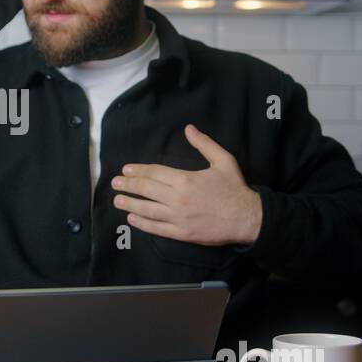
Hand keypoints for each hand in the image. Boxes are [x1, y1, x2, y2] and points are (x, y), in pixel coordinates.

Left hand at [110, 123, 262, 246]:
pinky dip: (142, 224)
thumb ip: (204, 144)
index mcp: (185, 179)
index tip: (126, 170)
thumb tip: (189, 128)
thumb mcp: (223, 160)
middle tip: (114, 183)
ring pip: (147, 210)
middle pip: (146, 190)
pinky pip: (156, 228)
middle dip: (128, 185)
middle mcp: (178, 198)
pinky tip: (132, 219)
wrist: (247, 218)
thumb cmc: (235, 188)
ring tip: (117, 200)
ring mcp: (178, 217)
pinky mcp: (181, 233)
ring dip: (130, 204)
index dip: (138, 171)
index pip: (154, 173)